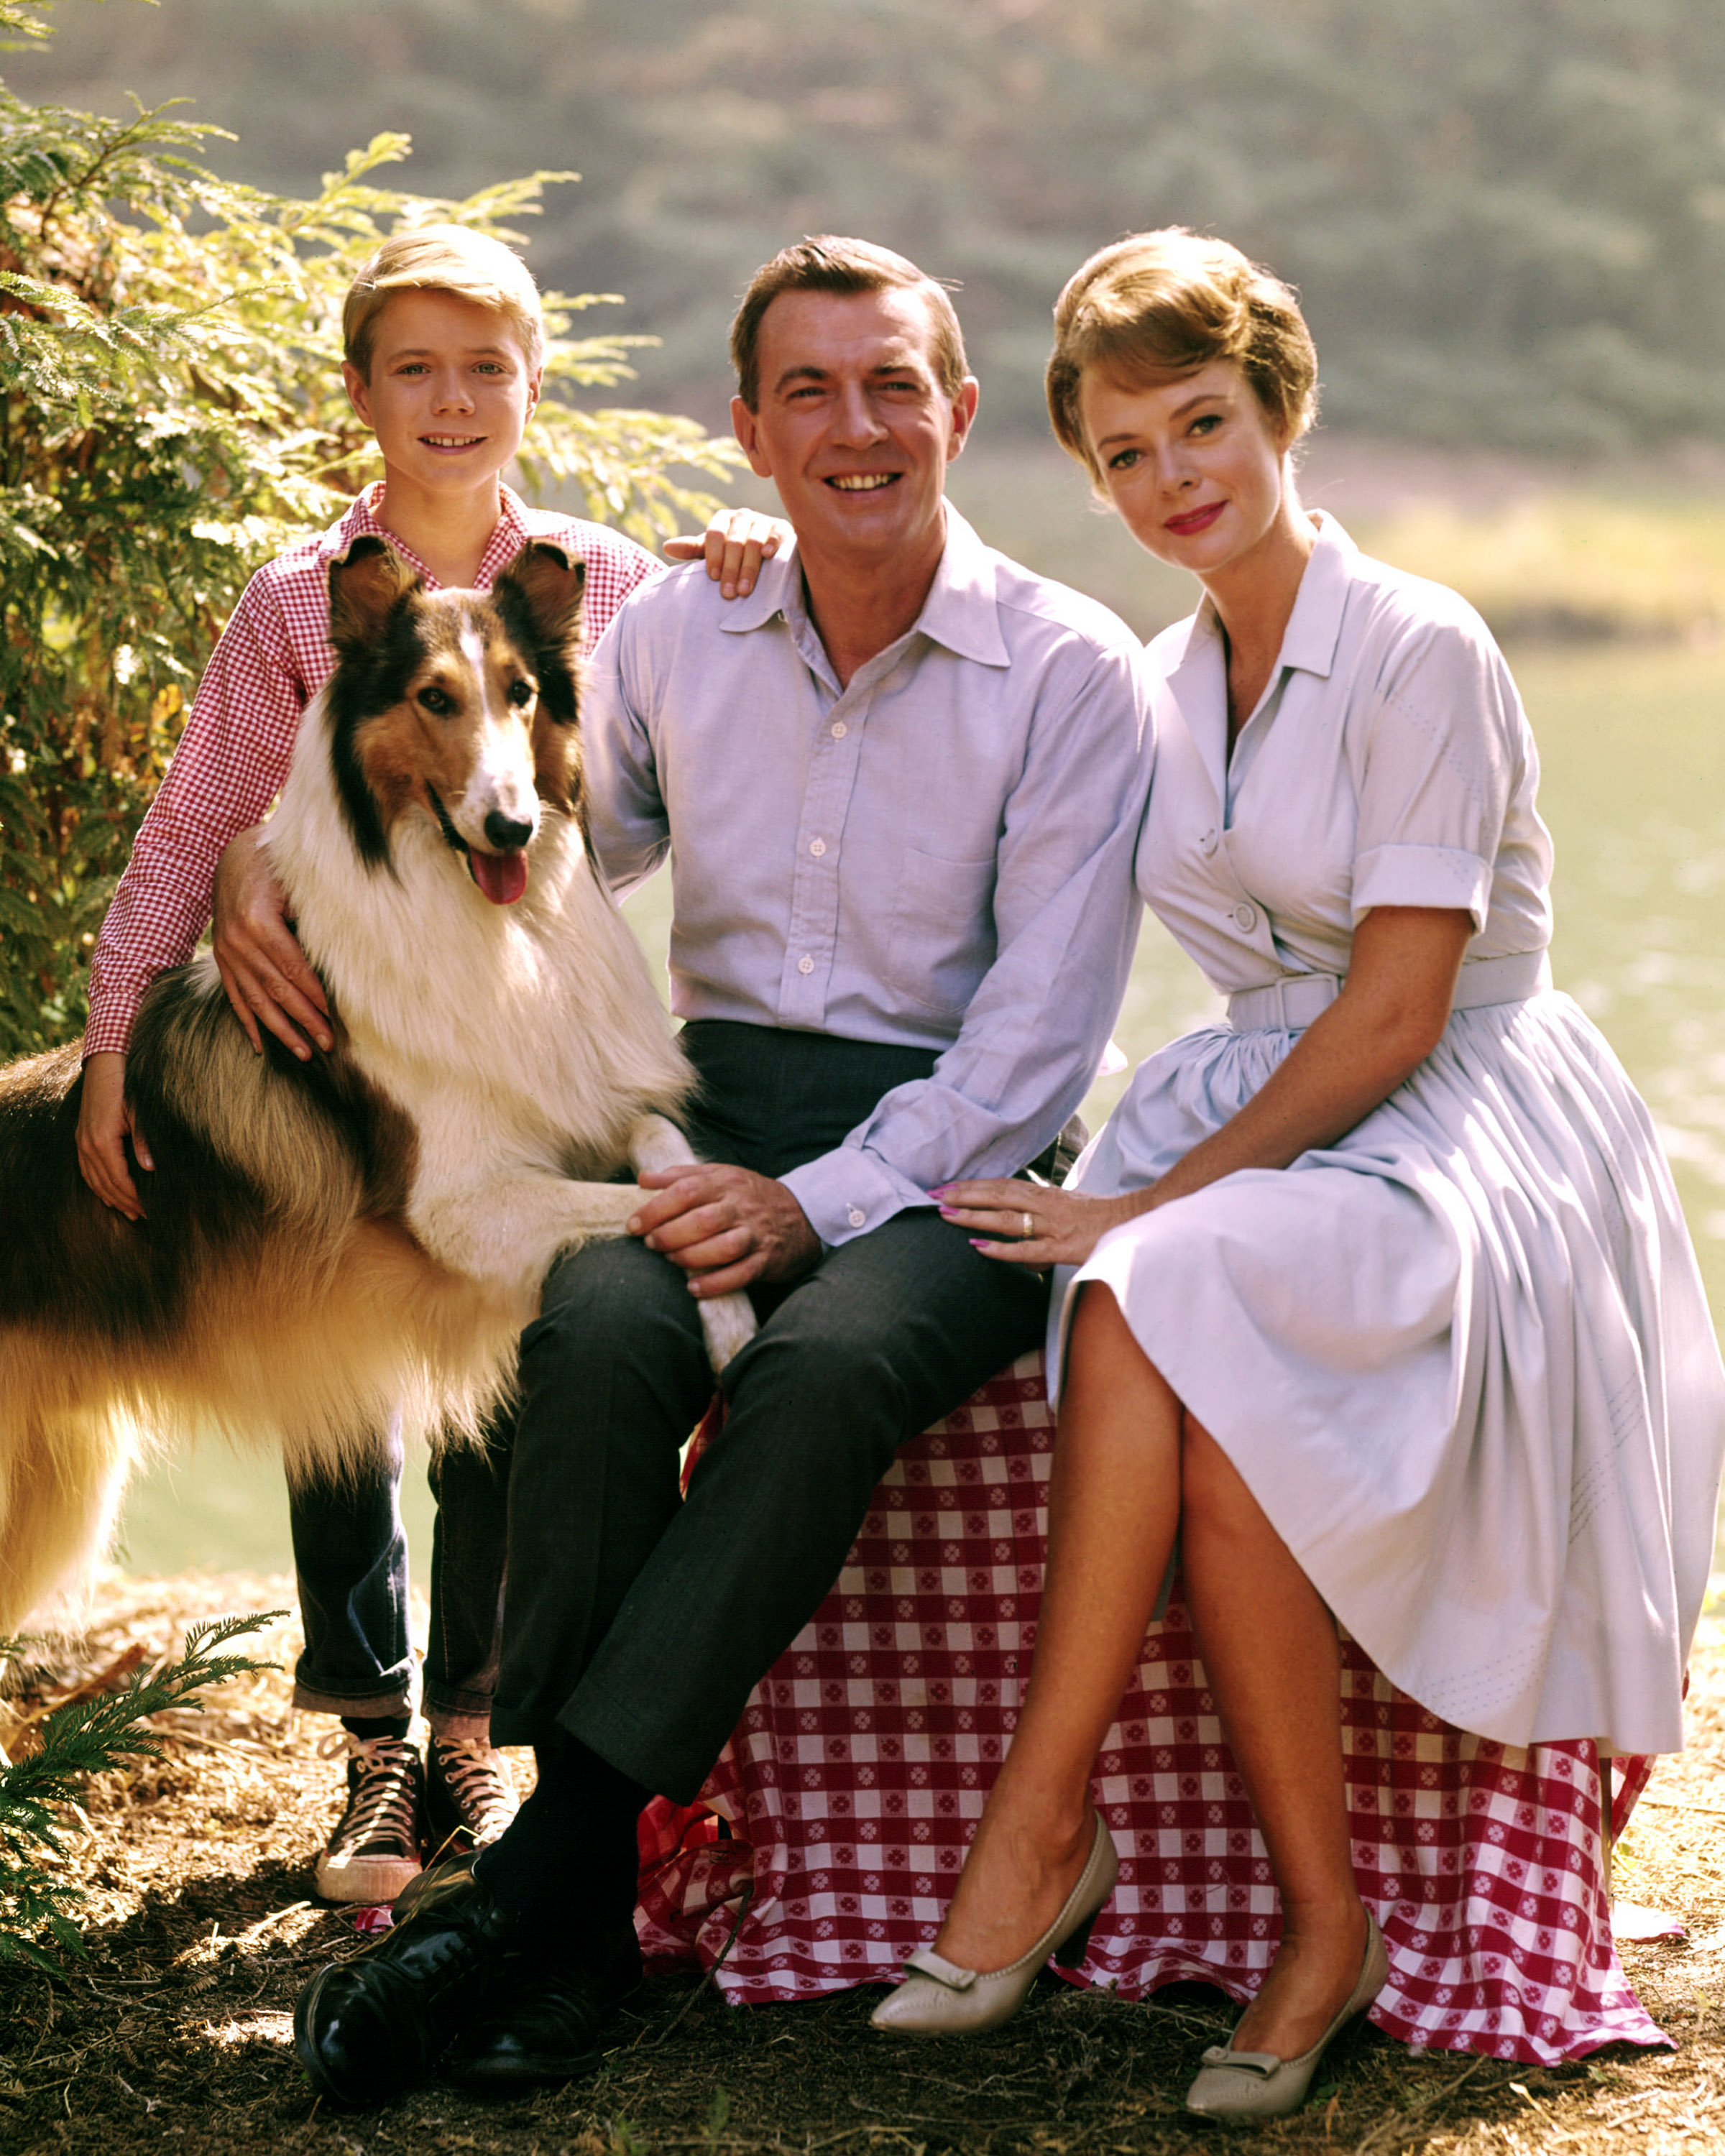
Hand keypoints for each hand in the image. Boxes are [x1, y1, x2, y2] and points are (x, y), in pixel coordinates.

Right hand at [75, 1051, 152, 1219]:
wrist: (105, 1067)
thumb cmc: (126, 1088)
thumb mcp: (139, 1113)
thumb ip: (143, 1141)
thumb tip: (150, 1168)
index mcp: (103, 1140)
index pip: (118, 1179)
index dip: (133, 1197)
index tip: (148, 1209)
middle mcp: (87, 1144)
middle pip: (105, 1184)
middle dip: (124, 1202)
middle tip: (142, 1216)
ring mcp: (81, 1141)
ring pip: (93, 1179)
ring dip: (110, 1197)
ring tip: (127, 1212)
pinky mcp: (81, 1137)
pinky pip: (86, 1169)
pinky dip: (96, 1185)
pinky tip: (107, 1195)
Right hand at [212, 824, 331, 1057]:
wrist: (236, 857)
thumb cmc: (277, 866)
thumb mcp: (296, 882)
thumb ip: (314, 914)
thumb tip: (347, 950)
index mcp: (258, 921)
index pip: (292, 967)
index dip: (314, 994)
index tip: (335, 1017)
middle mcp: (237, 941)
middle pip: (277, 989)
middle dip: (304, 1020)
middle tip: (328, 1044)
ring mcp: (226, 953)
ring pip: (255, 1000)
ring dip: (280, 1030)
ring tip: (303, 1053)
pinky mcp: (222, 960)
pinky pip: (234, 997)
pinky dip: (248, 1023)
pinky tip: (260, 1046)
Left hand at [628, 1162, 818, 1294]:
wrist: (803, 1215)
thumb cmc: (750, 1196)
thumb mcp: (721, 1176)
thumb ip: (681, 1176)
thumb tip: (643, 1179)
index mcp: (726, 1182)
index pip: (686, 1190)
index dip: (656, 1208)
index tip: (634, 1224)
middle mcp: (742, 1206)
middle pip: (702, 1220)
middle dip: (669, 1234)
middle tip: (650, 1244)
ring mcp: (756, 1234)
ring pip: (722, 1247)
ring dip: (690, 1256)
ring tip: (671, 1260)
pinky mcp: (767, 1260)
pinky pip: (740, 1274)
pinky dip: (715, 1283)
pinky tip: (693, 1288)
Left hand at [661, 507, 787, 598]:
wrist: (768, 562)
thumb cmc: (735, 559)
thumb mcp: (713, 555)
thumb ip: (693, 550)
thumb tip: (666, 547)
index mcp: (723, 520)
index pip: (715, 533)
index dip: (713, 555)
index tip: (713, 577)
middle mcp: (743, 516)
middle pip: (734, 540)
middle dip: (731, 569)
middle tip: (729, 594)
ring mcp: (764, 520)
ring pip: (754, 540)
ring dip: (749, 567)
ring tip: (745, 591)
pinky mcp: (783, 528)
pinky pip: (777, 533)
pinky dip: (771, 543)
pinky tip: (768, 557)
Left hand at [932, 1177, 1135, 1268]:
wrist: (1138, 1222)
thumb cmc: (1103, 1217)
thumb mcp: (1070, 1208)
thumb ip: (1043, 1215)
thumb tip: (1023, 1234)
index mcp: (1047, 1194)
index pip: (1003, 1186)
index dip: (975, 1185)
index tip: (948, 1186)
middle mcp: (1047, 1205)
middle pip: (998, 1195)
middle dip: (965, 1195)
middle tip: (936, 1196)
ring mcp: (1054, 1226)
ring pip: (1007, 1218)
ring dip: (975, 1215)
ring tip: (948, 1215)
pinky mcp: (1063, 1247)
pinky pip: (1026, 1249)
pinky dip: (1001, 1248)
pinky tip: (979, 1246)